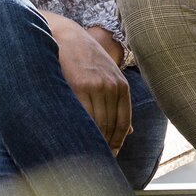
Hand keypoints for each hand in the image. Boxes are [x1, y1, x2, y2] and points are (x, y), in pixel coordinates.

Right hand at [43, 12, 132, 153]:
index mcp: (122, 86)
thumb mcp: (108, 76)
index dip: (117, 142)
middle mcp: (112, 86)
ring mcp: (97, 85)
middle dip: (103, 145)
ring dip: (91, 140)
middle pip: (110, 126)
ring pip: (96, 123)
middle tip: (95, 160)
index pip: (124, 123)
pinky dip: (79, 128)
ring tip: (83, 152)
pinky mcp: (79, 84)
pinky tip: (74, 136)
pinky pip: (82, 114)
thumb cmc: (86, 59)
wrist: (65, 36)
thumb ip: (119, 102)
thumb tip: (130, 132)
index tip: (110, 155)